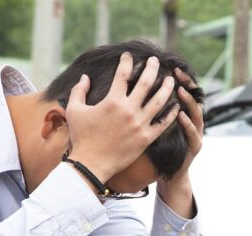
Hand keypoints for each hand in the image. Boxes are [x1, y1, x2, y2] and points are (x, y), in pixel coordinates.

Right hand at [64, 53, 178, 182]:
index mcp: (112, 101)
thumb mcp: (74, 110)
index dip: (126, 62)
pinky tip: (177, 105)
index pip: (123, 74)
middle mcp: (128, 110)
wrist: (91, 164)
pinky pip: (163, 123)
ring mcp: (139, 124)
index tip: (129, 55)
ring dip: (167, 88)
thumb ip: (78, 90)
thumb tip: (85, 77)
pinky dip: (171, 113)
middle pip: (146, 83)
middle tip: (155, 61)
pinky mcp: (146, 138)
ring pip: (159, 101)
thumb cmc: (81, 137)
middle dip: (152, 68)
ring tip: (171, 80)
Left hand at [163, 67, 204, 183]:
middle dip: (186, 84)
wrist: (173, 173)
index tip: (169, 67)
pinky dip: (188, 124)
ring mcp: (196, 133)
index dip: (179, 79)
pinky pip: (192, 133)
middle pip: (193, 97)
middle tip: (177, 73)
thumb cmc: (163, 149)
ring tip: (180, 91)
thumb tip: (137, 88)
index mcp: (183, 113)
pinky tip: (181, 115)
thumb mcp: (158, 124)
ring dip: (188, 101)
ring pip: (196, 113)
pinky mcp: (195, 146)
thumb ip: (153, 107)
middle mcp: (193, 120)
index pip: (183, 91)